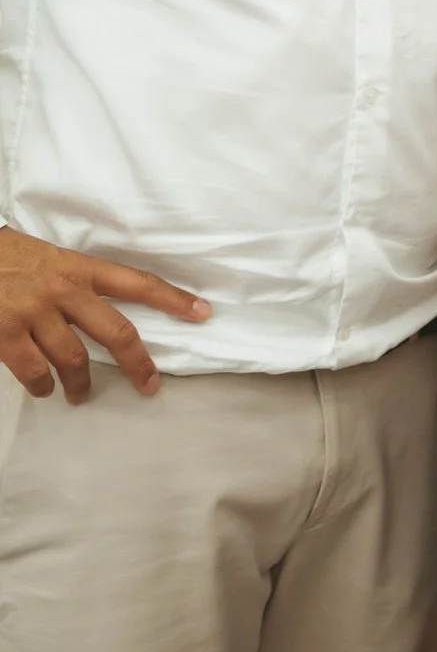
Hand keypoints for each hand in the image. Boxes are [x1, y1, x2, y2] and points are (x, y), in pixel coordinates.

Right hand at [0, 226, 208, 401]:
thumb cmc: (6, 257)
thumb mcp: (48, 257)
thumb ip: (76, 281)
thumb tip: (104, 310)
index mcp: (79, 268)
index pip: (137, 283)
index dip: (173, 299)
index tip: (203, 313)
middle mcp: (63, 290)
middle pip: (115, 331)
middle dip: (138, 362)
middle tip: (149, 384)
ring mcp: (33, 313)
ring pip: (73, 359)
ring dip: (80, 383)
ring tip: (80, 394)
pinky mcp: (4, 333)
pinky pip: (32, 371)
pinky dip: (41, 385)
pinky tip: (44, 389)